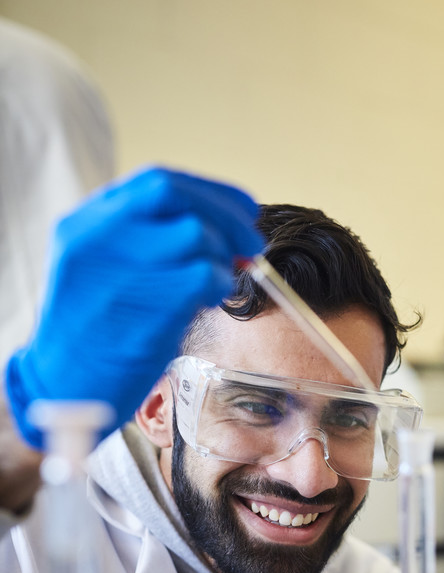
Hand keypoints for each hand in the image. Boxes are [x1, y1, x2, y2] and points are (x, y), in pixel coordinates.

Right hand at [5, 166, 264, 446]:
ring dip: (221, 260)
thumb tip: (221, 231)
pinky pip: (204, 278)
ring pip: (197, 237)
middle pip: (180, 200)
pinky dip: (219, 286)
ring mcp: (121, 272)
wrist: (64, 389)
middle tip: (250, 244)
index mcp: (85, 225)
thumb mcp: (100, 270)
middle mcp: (98, 239)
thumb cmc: (92, 334)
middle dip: (228, 218)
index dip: (212, 193)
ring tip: (215, 285)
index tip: (243, 208)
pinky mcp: (147, 308)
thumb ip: (146, 242)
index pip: (157, 183)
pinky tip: (209, 302)